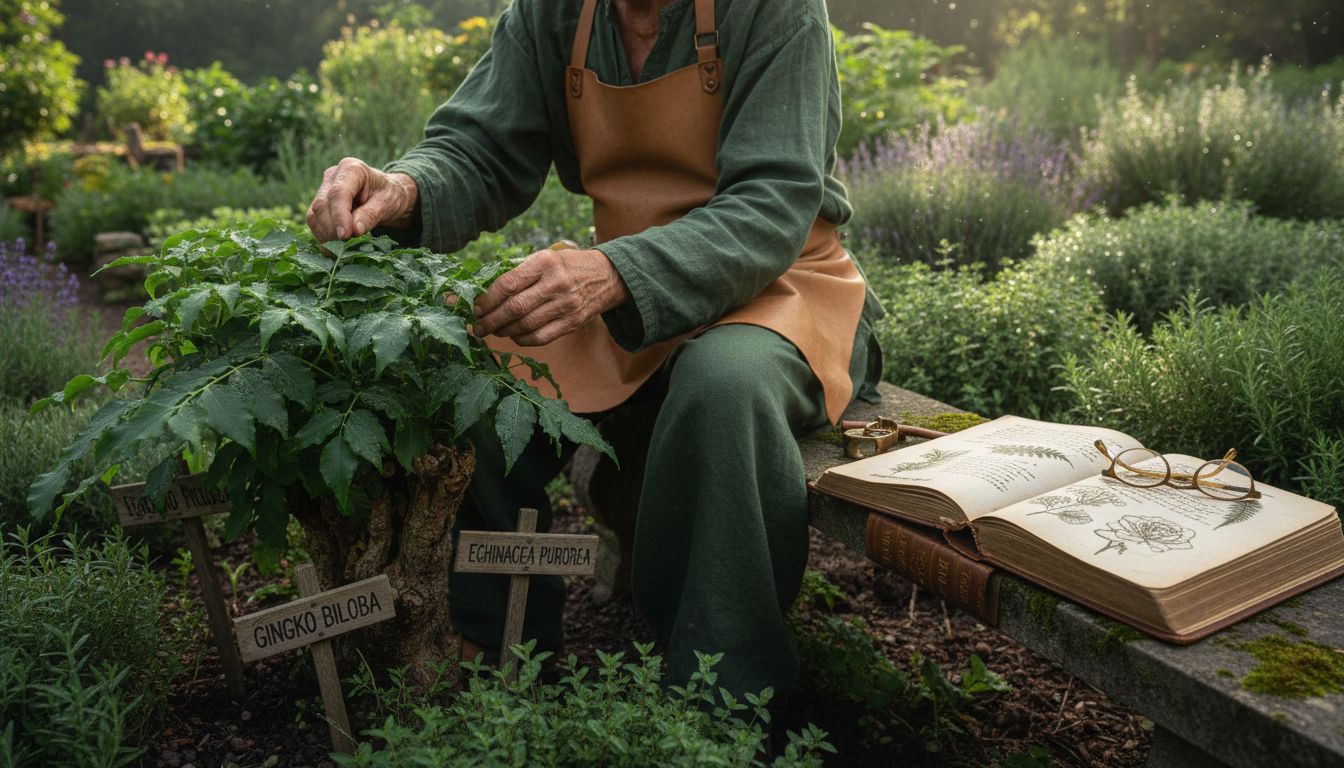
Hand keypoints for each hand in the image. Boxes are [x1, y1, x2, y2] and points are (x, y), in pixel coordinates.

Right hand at [306, 157, 417, 241]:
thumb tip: (354, 231)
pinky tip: (334, 247)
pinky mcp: (320, 203)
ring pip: (314, 214)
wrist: (387, 195)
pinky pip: (314, 221)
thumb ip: (371, 215)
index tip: (344, 235)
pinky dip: (322, 236)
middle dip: (332, 228)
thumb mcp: (387, 204)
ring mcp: (324, 189)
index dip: (339, 215)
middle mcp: (333, 176)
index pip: (338, 192)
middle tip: (345, 246)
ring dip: (325, 234)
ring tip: (341, 248)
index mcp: (352, 168)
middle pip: (322, 204)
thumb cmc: (390, 196)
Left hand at [474, 248, 631, 345]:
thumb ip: (519, 271)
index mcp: (544, 262)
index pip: (507, 284)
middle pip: (514, 308)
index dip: (487, 300)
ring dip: (503, 331)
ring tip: (493, 331)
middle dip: (490, 320)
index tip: (476, 308)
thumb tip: (484, 291)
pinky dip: (522, 340)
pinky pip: (541, 337)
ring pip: (525, 325)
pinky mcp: (573, 322)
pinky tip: (514, 336)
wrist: (607, 276)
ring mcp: (566, 305)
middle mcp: (555, 283)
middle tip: (478, 326)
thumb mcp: (545, 257)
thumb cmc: (568, 266)